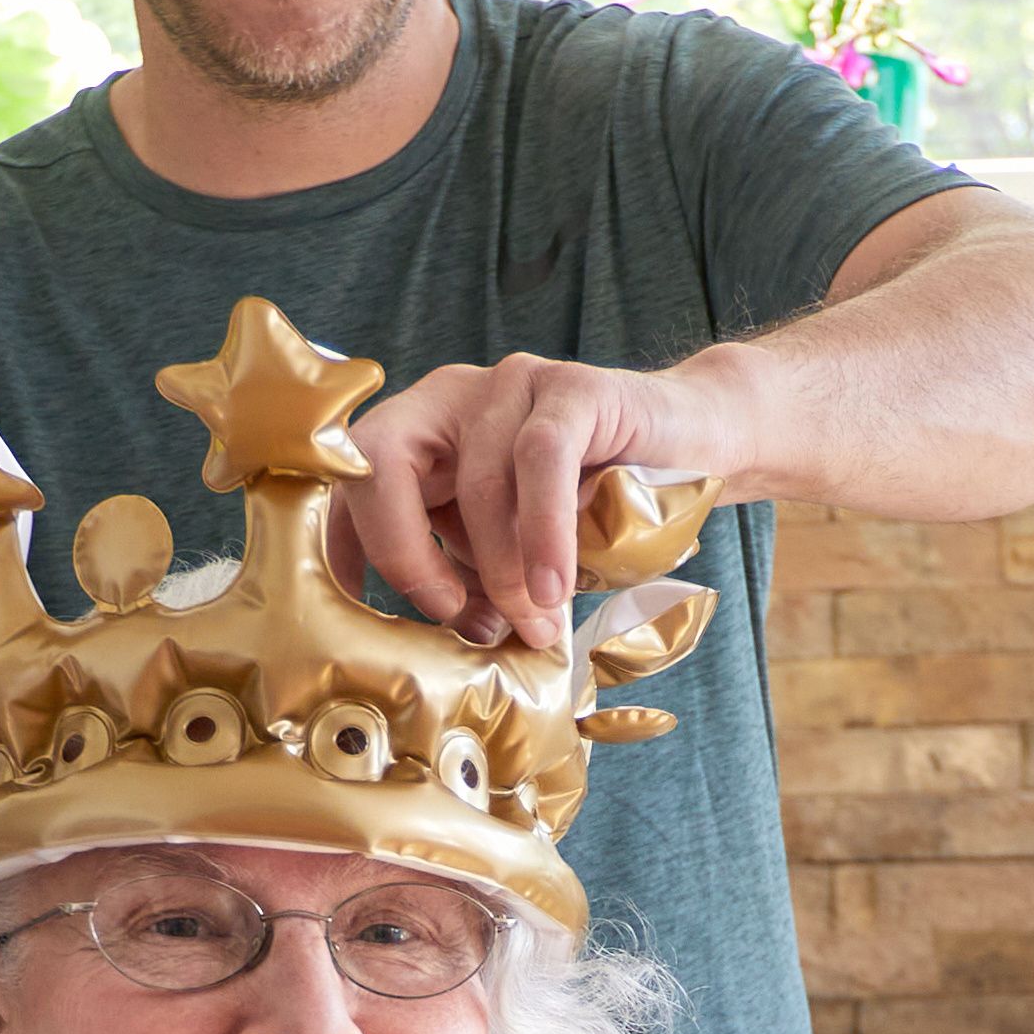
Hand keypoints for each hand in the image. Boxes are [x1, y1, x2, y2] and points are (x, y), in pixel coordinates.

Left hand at [330, 353, 738, 648]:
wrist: (694, 448)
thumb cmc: (595, 507)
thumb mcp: (511, 556)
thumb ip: (473, 587)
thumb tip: (444, 649)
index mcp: (419, 438)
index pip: (348, 486)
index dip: (339, 554)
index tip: (353, 624)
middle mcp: (449, 400)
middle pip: (379, 462)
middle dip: (402, 552)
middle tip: (451, 618)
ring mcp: (510, 384)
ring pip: (474, 478)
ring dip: (499, 566)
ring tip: (532, 622)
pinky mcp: (572, 386)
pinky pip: (541, 460)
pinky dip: (542, 531)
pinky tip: (554, 586)